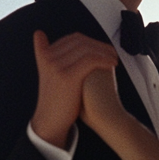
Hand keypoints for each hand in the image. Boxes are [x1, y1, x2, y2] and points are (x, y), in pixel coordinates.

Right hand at [32, 31, 118, 147]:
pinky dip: (104, 59)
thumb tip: (85, 48)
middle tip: (111, 52)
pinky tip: (112, 64)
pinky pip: (91, 59)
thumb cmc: (59, 99)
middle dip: (98, 45)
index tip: (102, 48)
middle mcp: (48, 57)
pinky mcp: (67, 75)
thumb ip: (63, 59)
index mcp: (45, 55)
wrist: (51, 121)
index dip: (90, 41)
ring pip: (86, 48)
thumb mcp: (54, 75)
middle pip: (79, 41)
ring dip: (104, 51)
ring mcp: (56, 66)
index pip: (72, 38)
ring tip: (113, 58)